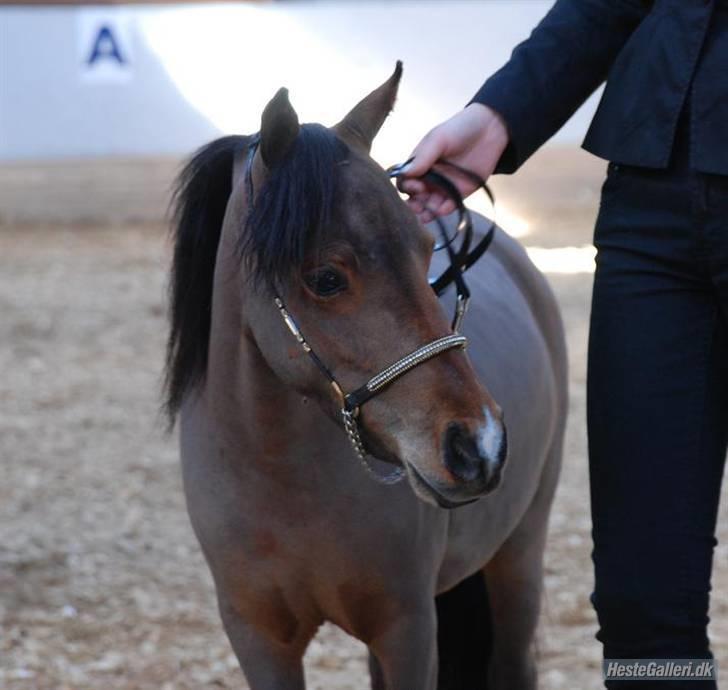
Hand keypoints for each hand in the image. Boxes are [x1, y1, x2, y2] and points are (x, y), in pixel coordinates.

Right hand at [398, 103, 508, 222]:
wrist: (490, 129)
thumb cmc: (459, 129)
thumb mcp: (438, 139)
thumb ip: (422, 157)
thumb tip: (404, 174)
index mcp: (419, 164)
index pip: (405, 181)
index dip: (407, 187)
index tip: (416, 186)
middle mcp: (428, 178)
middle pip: (415, 198)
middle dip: (414, 205)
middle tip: (418, 206)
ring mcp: (443, 187)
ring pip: (430, 206)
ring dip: (426, 212)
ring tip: (427, 215)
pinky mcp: (459, 194)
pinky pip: (448, 207)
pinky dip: (443, 210)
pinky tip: (443, 208)